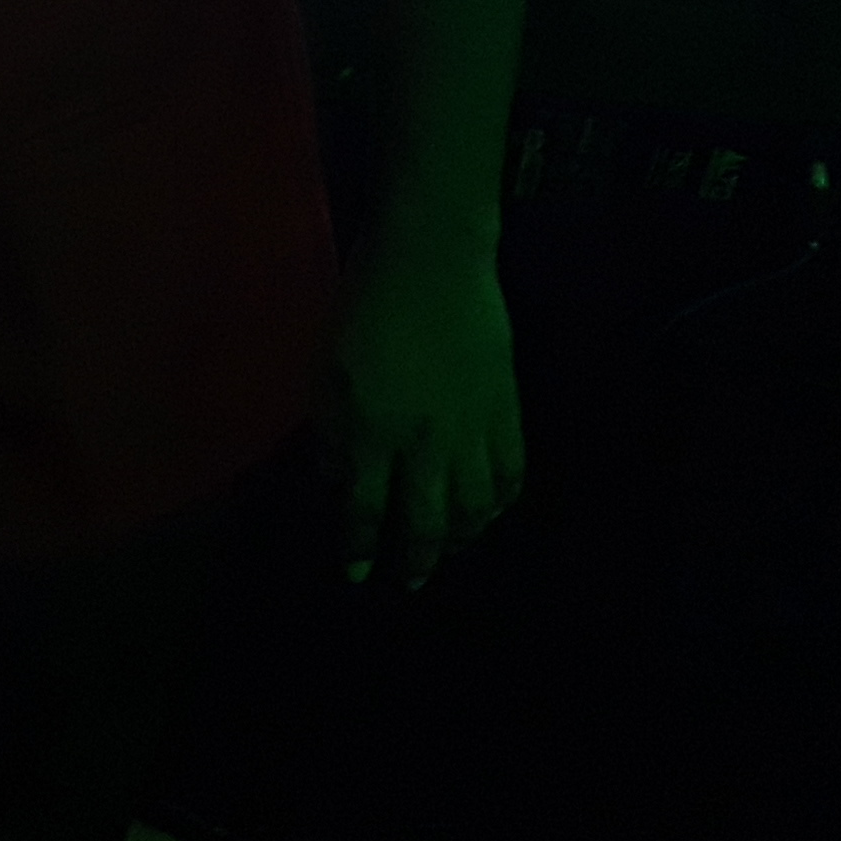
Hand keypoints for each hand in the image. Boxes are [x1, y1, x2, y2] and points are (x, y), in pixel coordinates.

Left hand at [327, 242, 523, 591]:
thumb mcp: (327, 368)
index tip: (357, 575)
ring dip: (464, 538)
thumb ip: (333, 431)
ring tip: (453, 549)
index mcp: (374, 431)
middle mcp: (426, 443)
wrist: (433, 257)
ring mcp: (473, 428)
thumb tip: (337, 479)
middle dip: (417, 561)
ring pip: (477, 507)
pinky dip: (503, 499)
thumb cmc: (366, 304)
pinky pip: (513, 471)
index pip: (367, 510)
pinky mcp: (508, 408)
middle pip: (428, 522)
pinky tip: (493, 508)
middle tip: (410, 583)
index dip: (362, 549)